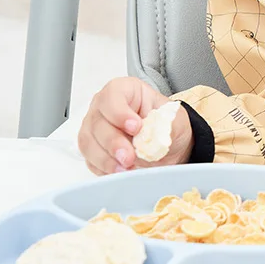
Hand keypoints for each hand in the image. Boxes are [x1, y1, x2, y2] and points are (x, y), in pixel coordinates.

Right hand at [77, 76, 193, 176]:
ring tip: (126, 168)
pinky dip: (104, 169)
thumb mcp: (176, 120)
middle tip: (129, 156)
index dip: (120, 113)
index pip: (112, 96)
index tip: (136, 127)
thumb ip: (167, 125)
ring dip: (106, 159)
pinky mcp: (93, 150)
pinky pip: (90, 160)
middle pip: (97, 122)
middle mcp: (104, 108)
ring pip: (88, 142)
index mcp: (125, 91)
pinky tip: (120, 172)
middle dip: (113, 142)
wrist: (168, 146)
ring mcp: (95, 129)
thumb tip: (158, 135)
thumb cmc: (167, 125)